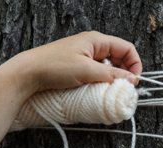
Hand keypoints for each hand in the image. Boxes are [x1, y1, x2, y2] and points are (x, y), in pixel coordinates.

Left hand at [12, 31, 141, 93]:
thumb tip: (132, 80)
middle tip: (124, 89)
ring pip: (108, 68)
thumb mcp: (87, 71)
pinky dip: (101, 82)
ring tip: (110, 91)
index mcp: (96, 40)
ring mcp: (84, 57)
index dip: (134, 64)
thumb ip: (111, 75)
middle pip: (118, 58)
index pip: (126, 48)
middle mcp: (92, 46)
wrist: (27, 74)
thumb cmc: (55, 67)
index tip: (134, 81)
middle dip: (124, 73)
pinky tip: (98, 91)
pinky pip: (96, 74)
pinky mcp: (77, 68)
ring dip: (112, 79)